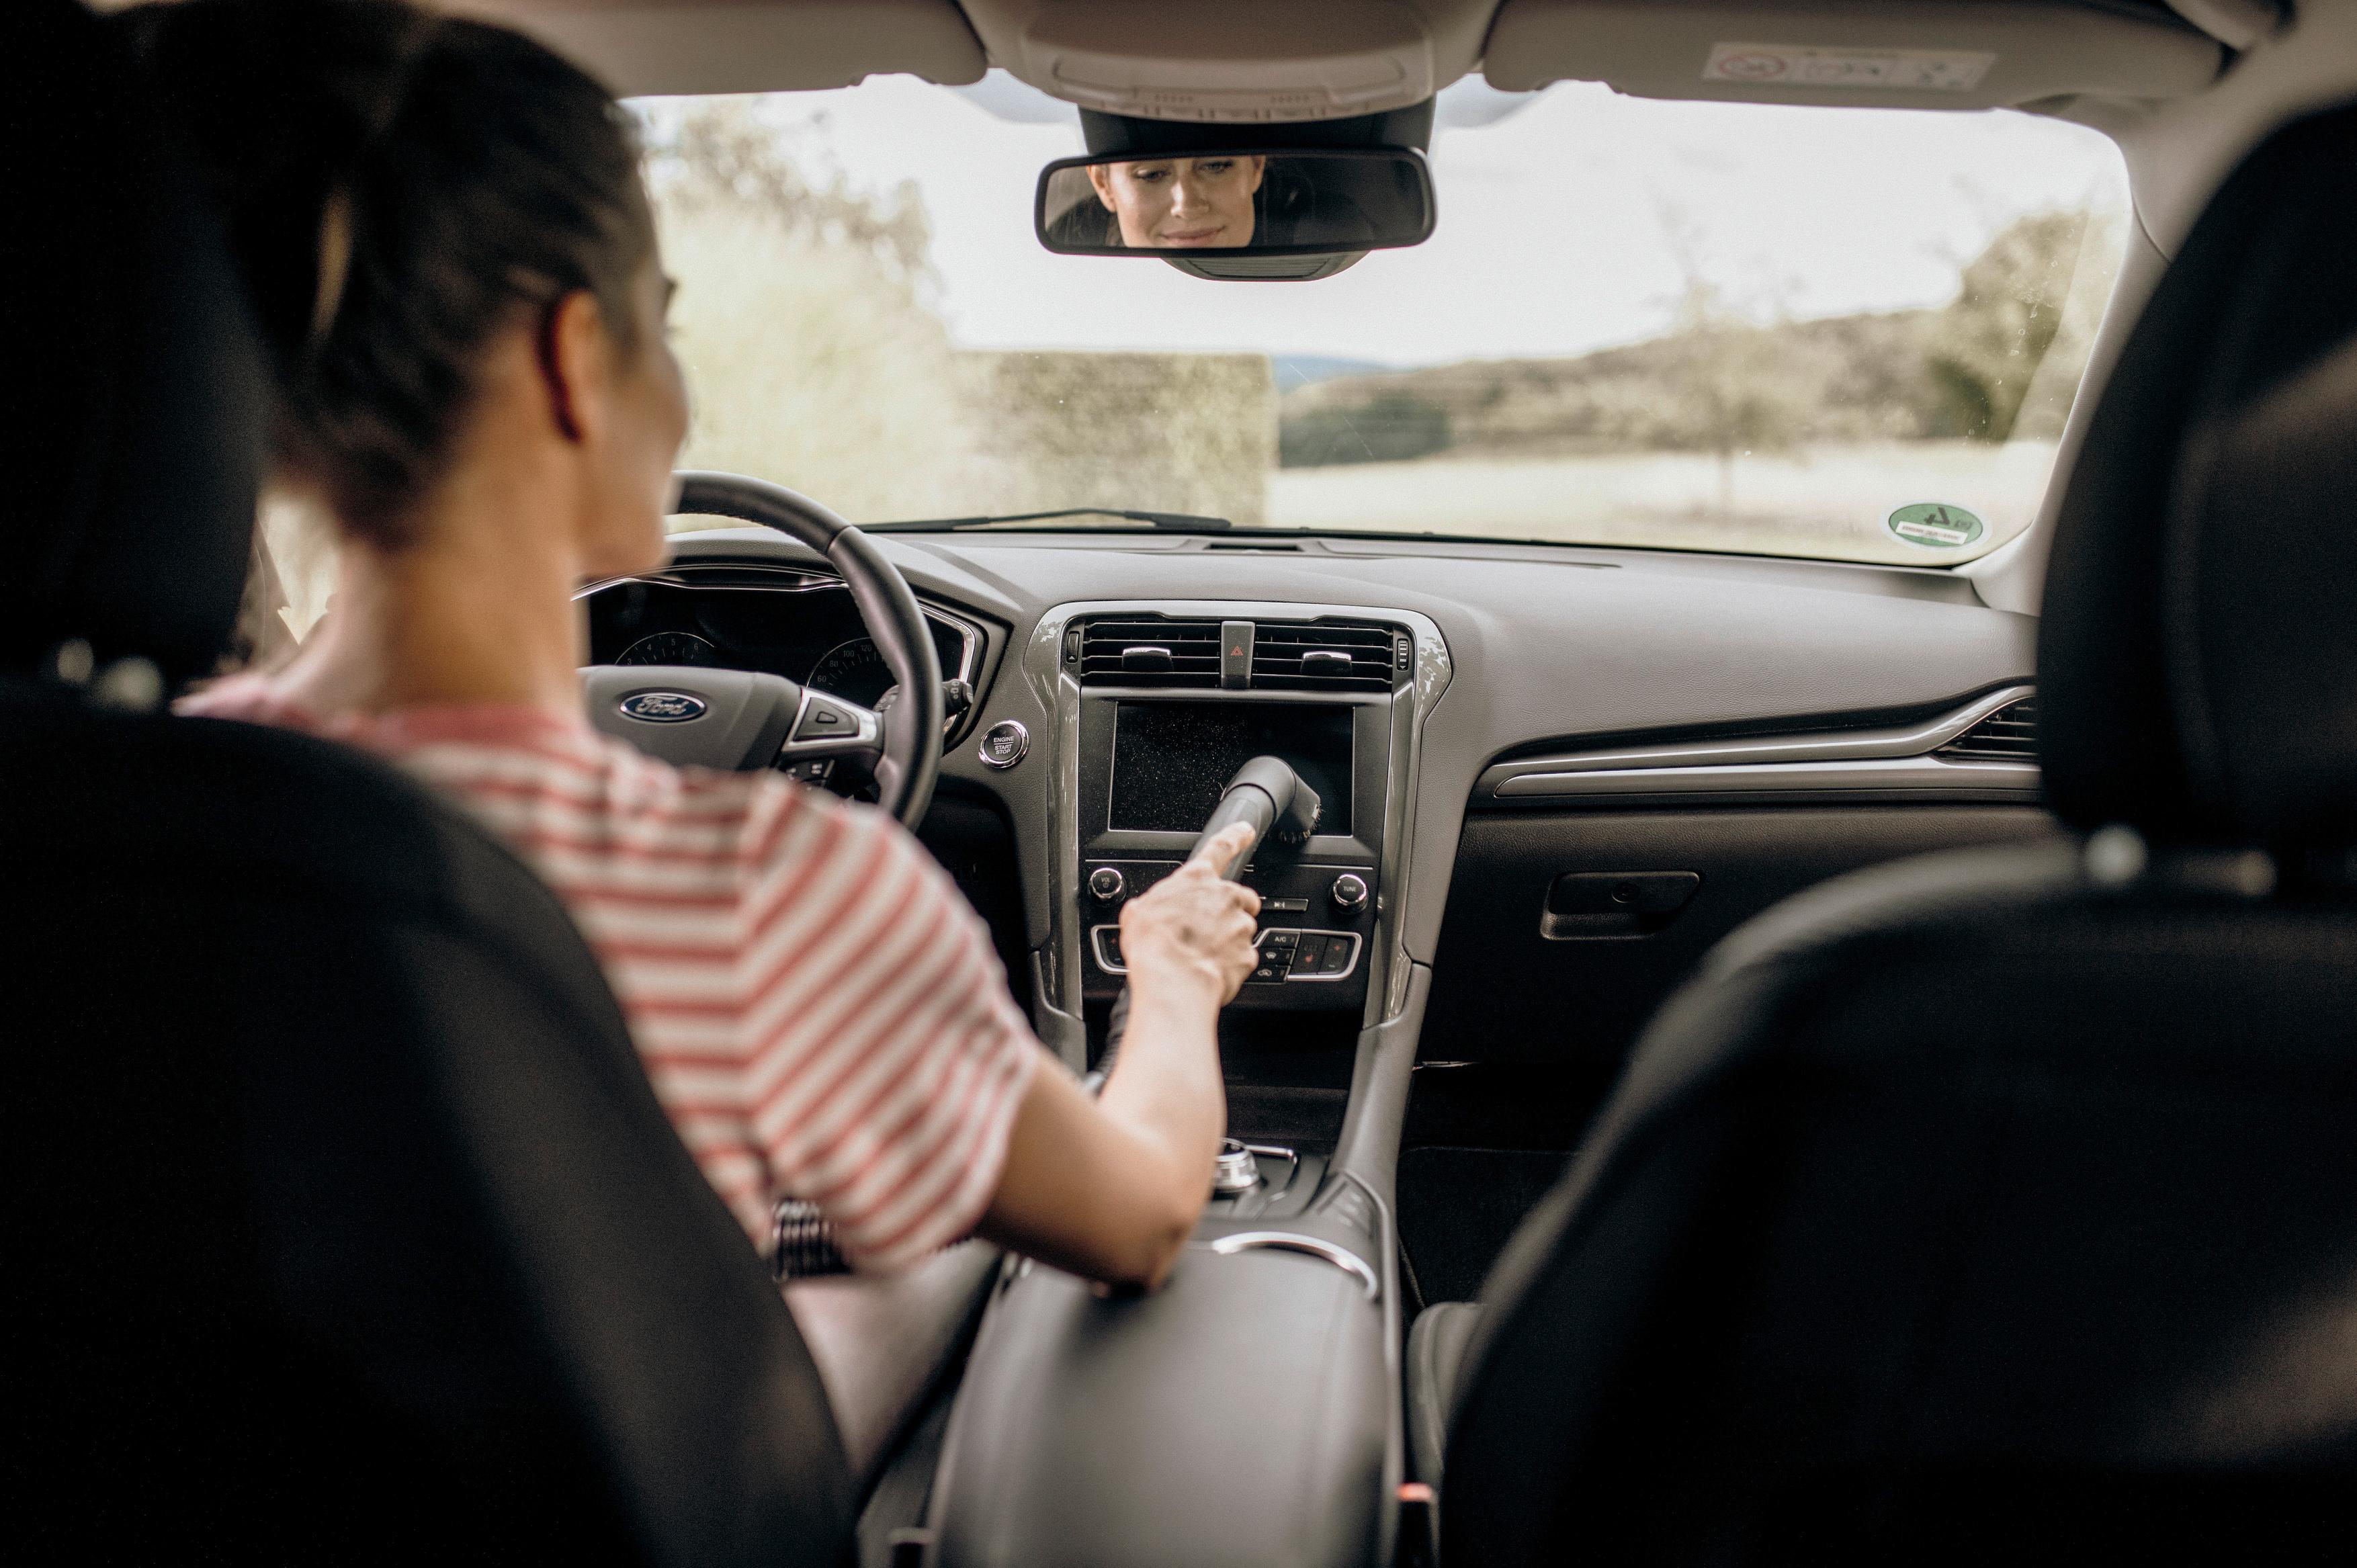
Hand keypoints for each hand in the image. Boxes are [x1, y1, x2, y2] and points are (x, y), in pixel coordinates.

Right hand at [1117, 822, 1262, 1008]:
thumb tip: (1147, 911)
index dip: (1234, 836)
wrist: (1173, 981)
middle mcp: (1225, 897)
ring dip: (1226, 940)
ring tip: (1200, 955)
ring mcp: (1239, 926)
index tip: (1245, 831)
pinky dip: (1228, 964)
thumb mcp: (1137, 913)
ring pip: (1240, 929)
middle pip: (1237, 897)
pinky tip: (1209, 970)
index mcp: (1197, 880)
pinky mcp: (1248, 954)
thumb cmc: (1154, 945)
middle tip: (1205, 928)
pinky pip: (1241, 957)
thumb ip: (1152, 904)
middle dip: (1227, 910)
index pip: (1220, 847)